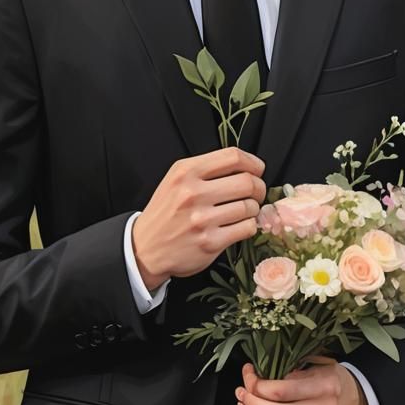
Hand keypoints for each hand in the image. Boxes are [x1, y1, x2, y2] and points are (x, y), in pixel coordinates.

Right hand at [132, 146, 266, 289]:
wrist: (145, 248)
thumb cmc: (166, 211)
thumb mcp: (177, 179)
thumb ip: (206, 169)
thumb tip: (247, 166)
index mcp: (186, 172)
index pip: (233, 157)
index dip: (253, 162)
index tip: (257, 169)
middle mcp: (193, 193)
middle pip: (247, 181)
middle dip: (259, 187)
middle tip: (256, 192)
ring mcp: (202, 219)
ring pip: (249, 206)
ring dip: (253, 208)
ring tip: (244, 210)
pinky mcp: (210, 243)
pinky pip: (246, 228)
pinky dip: (249, 225)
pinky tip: (240, 225)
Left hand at [233, 355, 370, 404]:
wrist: (356, 401)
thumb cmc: (334, 378)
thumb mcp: (318, 365)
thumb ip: (292, 371)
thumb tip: (262, 378)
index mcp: (323, 387)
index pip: (280, 391)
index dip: (257, 384)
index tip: (248, 372)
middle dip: (250, 401)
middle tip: (241, 390)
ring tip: (242, 404)